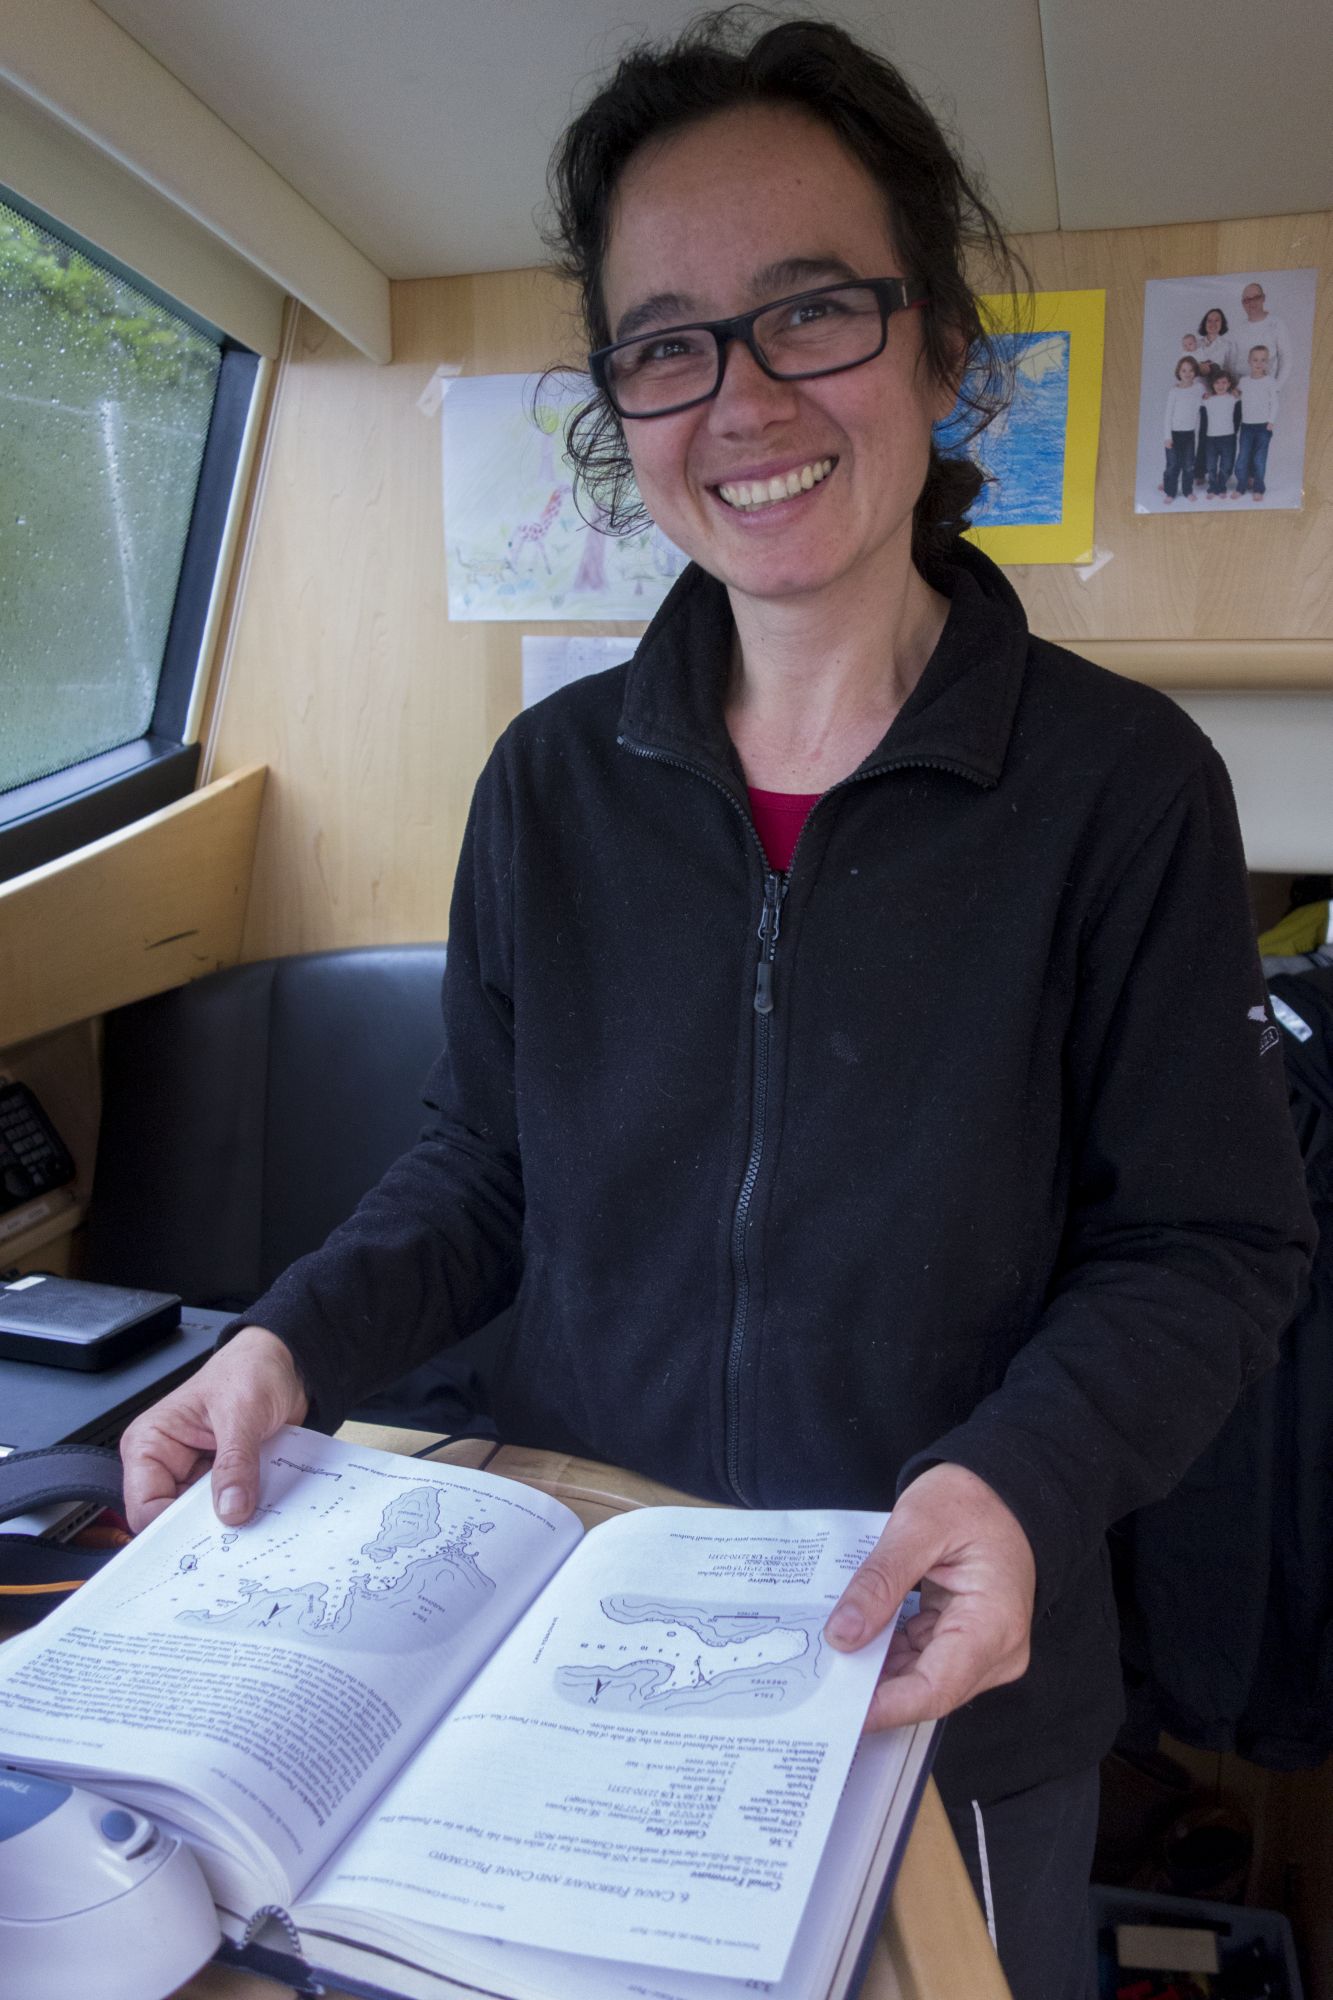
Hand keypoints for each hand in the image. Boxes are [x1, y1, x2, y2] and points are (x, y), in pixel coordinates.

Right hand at [119, 1325, 308, 1532]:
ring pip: (206, 1519)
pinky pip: (232, 1508)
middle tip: (235, 1538)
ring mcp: (197, 1474)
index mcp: (150, 1443)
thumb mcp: (241, 1413)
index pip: (145, 1505)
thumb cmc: (249, 1368)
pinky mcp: (225, 1480)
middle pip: (174, 1520)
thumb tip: (231, 1508)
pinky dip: (249, 1512)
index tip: (206, 1540)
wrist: (286, 1362)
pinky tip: (268, 1511)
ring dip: (231, 1521)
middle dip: (205, 1529)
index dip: (170, 1529)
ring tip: (256, 1522)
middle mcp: (169, 1463)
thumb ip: (235, 1462)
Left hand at [824, 1463, 1035, 1731]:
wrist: (1002, 1486)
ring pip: (919, 1678)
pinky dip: (887, 1651)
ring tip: (825, 1659)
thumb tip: (842, 1636)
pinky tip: (853, 1639)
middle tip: (815, 1680)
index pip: (934, 1689)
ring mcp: (983, 1649)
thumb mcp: (918, 1526)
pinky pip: (921, 1659)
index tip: (835, 1708)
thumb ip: (880, 1581)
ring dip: (874, 1669)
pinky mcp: (966, 1640)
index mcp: (993, 1625)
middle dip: (870, 1687)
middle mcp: (996, 1650)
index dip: (883, 1706)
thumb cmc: (972, 1498)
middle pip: (925, 1690)